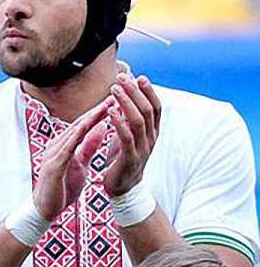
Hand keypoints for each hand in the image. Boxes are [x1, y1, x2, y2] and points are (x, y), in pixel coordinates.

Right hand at [32, 99, 112, 220]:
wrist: (45, 210)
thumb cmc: (61, 189)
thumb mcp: (80, 165)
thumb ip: (88, 147)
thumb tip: (100, 130)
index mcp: (63, 146)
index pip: (83, 126)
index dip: (99, 113)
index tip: (115, 102)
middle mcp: (56, 146)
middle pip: (79, 124)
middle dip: (97, 110)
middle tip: (114, 95)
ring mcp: (53, 154)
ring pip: (75, 131)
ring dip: (91, 117)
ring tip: (106, 105)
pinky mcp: (53, 165)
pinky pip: (69, 146)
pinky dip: (80, 134)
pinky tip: (90, 125)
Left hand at [102, 73, 161, 196]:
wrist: (123, 189)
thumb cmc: (122, 160)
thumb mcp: (128, 137)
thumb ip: (129, 121)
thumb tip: (125, 100)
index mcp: (152, 133)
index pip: (156, 107)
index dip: (149, 91)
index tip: (139, 77)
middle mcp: (151, 139)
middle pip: (148, 110)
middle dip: (135, 92)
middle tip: (122, 78)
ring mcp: (142, 149)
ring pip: (138, 120)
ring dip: (126, 102)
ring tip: (114, 90)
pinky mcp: (130, 158)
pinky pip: (126, 137)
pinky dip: (118, 122)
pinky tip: (110, 111)